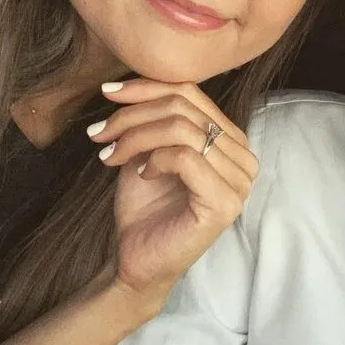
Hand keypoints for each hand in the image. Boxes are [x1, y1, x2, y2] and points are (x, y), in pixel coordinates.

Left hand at [87, 79, 257, 311]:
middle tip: (100, 133)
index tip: (108, 93)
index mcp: (231, 141)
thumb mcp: (147, 150)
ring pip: (183, 130)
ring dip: (135, 137)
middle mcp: (244, 158)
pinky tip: (140, 174)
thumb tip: (126, 84)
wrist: (137, 259)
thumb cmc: (145, 207)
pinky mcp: (224, 203)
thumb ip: (153, 117)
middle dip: (133, 115)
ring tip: (110, 154)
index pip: (192, 93)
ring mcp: (239, 183)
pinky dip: (154, 159)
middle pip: (185, 108)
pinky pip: (186, 157)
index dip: (146, 87)